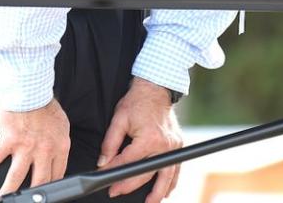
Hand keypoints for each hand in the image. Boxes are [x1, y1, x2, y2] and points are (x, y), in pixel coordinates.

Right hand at [0, 99, 70, 199]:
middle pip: (39, 181)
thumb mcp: (61, 126)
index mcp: (60, 146)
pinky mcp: (9, 141)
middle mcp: (45, 150)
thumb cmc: (46, 107)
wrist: (32, 92)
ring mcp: (27, 147)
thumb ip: (58, 143)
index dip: (50, 186)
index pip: (58, 174)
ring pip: (16, 177)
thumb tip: (56, 154)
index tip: (45, 193)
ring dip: (7, 190)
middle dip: (32, 195)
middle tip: (25, 200)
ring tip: (2, 198)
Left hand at [98, 77, 183, 201]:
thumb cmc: (138, 102)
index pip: (128, 163)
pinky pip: (176, 168)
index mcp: (149, 138)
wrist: (157, 89)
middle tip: (115, 192)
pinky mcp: (179, 145)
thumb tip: (103, 162)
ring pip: (166, 176)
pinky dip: (171, 181)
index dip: (113, 173)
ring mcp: (174, 146)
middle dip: (129, 186)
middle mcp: (164, 145)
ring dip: (157, 192)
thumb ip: (110, 143)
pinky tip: (165, 191)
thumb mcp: (119, 119)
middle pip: (146, 174)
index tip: (104, 180)